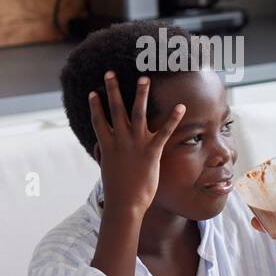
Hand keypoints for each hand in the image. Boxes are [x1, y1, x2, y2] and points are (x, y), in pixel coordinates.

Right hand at [89, 72, 185, 215]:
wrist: (126, 203)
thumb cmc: (118, 189)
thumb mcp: (108, 168)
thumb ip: (105, 154)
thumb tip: (100, 148)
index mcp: (108, 145)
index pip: (99, 120)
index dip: (95, 106)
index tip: (93, 92)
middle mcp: (120, 140)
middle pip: (115, 109)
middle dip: (113, 90)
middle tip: (111, 72)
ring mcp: (136, 144)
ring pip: (137, 113)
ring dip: (141, 94)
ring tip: (144, 78)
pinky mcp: (152, 151)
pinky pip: (165, 131)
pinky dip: (173, 118)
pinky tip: (181, 106)